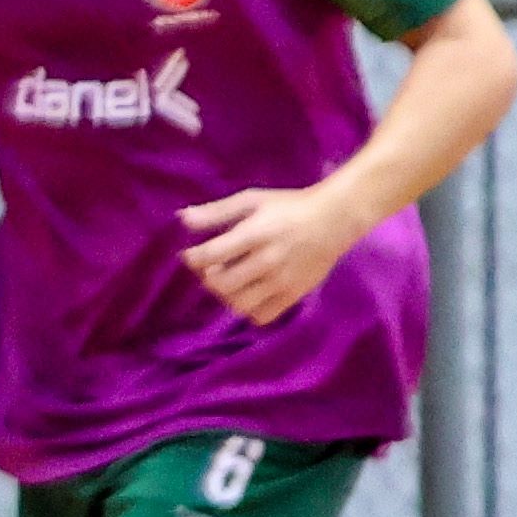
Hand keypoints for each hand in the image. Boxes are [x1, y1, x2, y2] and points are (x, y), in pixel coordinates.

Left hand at [179, 173, 371, 325]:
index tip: (190, 255)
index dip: (192, 258)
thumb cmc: (288, 206)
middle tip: (212, 268)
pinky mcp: (295, 295)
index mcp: (255, 234)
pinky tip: (249, 294)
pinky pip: (262, 316)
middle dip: (208, 277)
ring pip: (239, 304)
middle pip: (221, 284)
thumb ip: (216, 211)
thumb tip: (181, 219)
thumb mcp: (252, 200)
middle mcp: (268, 260)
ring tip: (230, 281)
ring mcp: (283, 281)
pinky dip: (249, 310)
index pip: (210, 256)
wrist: (335, 220)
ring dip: (226, 295)